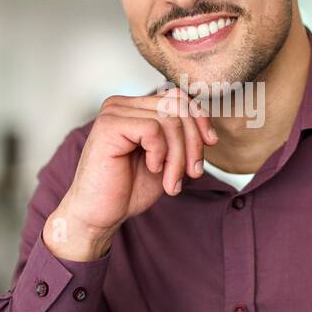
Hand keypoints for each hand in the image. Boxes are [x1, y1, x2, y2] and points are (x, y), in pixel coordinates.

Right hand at [43, 89, 216, 260]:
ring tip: (172, 182)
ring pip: (169, 120)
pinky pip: (153, 129)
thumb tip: (207, 126)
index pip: (178, 97)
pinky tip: (152, 169)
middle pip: (178, 105)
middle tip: (192, 173)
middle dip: (193, 142)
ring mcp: (114, 112)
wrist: (100, 214)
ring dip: (179, 156)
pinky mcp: (109, 125)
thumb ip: (182, 137)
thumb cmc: (128, 189)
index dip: (200, 119)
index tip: (211, 144)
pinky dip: (161, 154)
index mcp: (135, 108)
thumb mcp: (167, 159)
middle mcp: (123, 104)